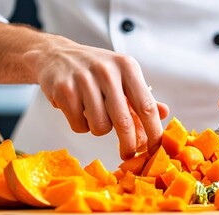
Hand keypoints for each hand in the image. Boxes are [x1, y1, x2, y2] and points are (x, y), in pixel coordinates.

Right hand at [24, 39, 168, 158]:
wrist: (55, 55)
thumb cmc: (94, 69)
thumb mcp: (121, 76)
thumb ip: (141, 96)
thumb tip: (163, 113)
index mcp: (126, 66)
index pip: (146, 106)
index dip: (153, 132)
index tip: (155, 150)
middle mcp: (107, 71)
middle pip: (124, 121)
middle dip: (128, 144)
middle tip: (128, 154)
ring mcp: (83, 80)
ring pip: (99, 126)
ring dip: (98, 128)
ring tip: (93, 113)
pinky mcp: (63, 90)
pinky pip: (79, 125)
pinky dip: (80, 125)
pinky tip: (77, 109)